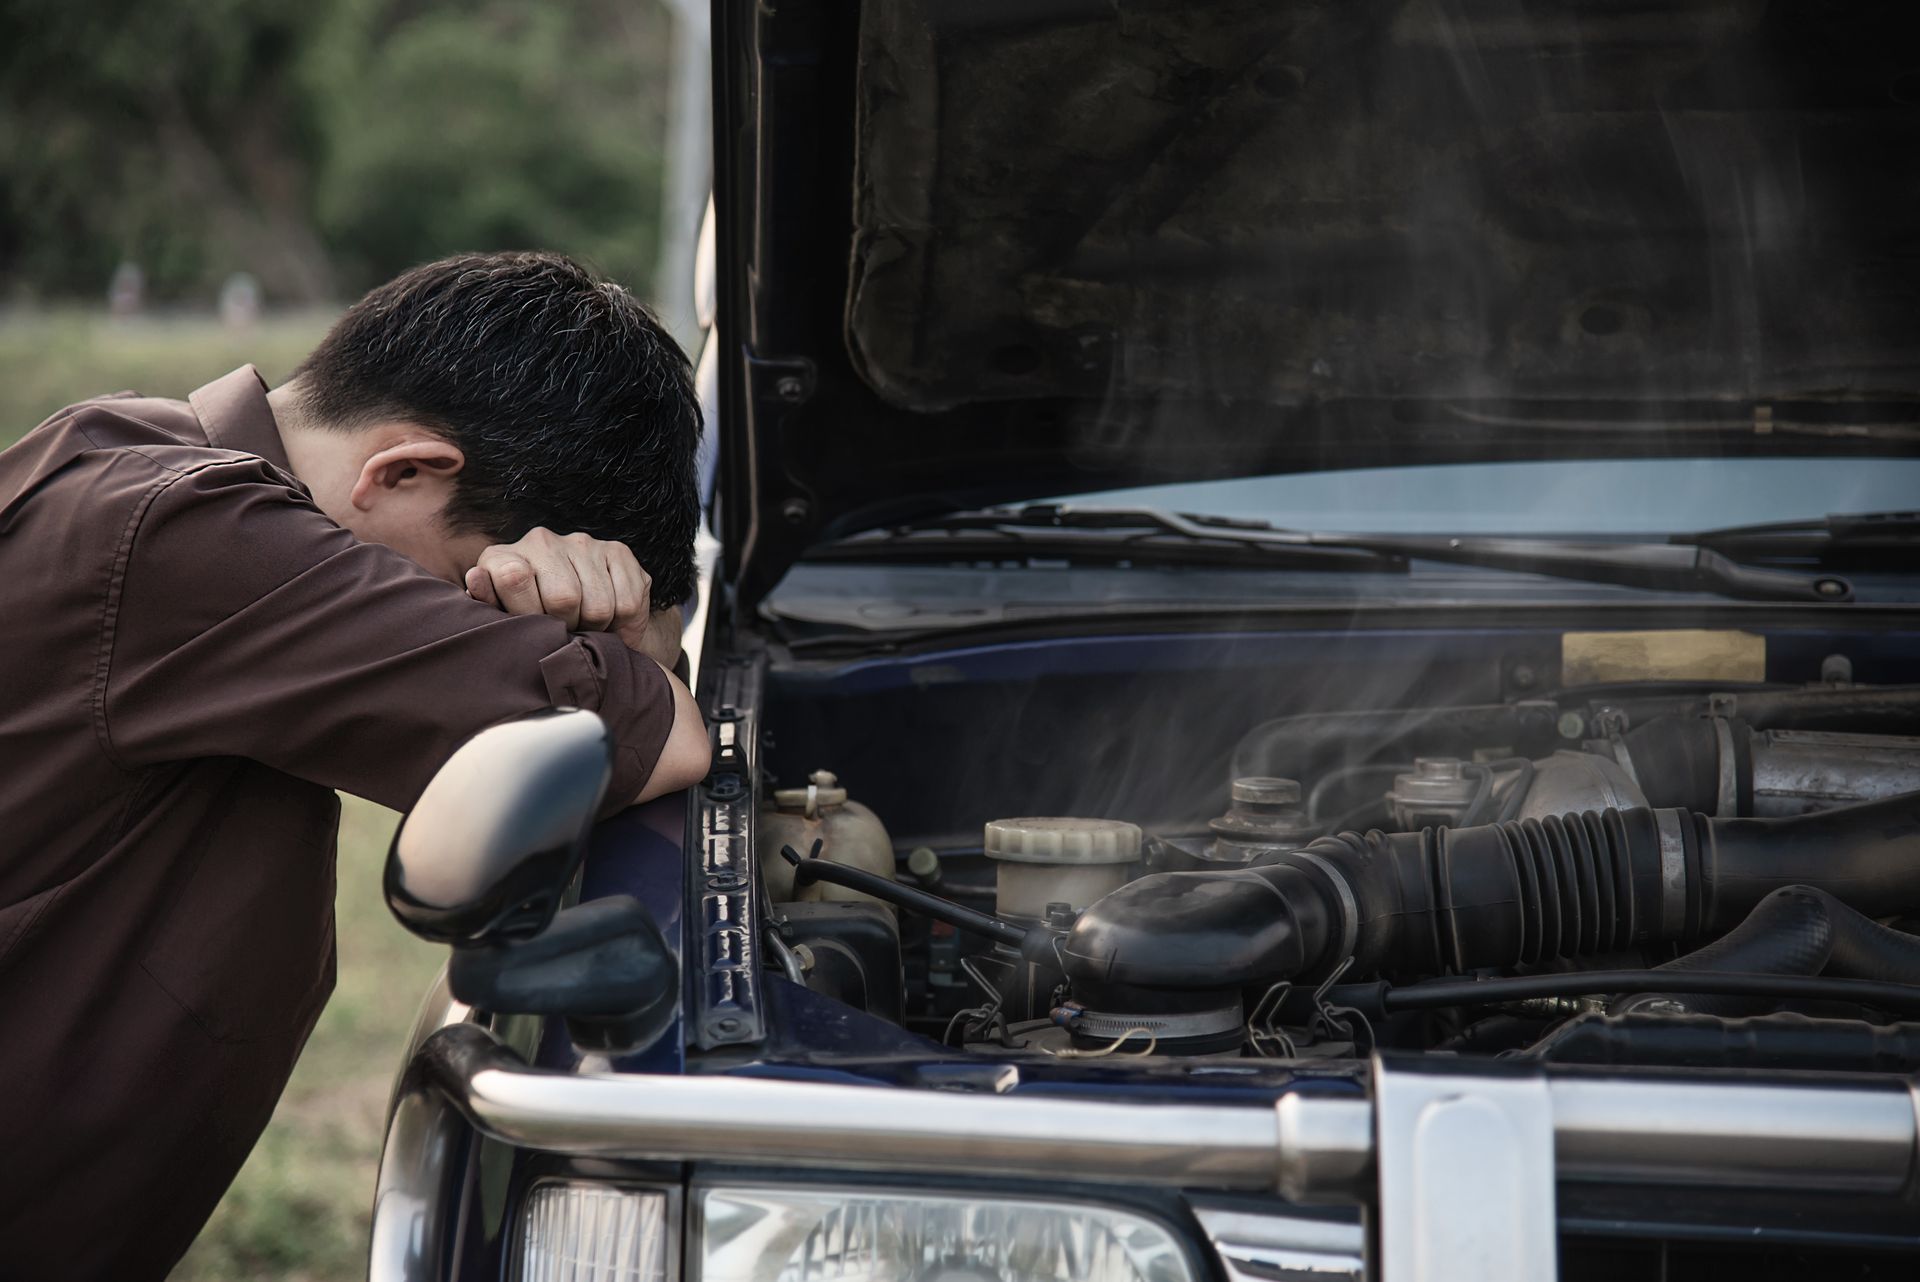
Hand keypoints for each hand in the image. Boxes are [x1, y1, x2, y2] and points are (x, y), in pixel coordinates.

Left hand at [465, 528, 678, 664]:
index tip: (535, 627)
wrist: (584, 620)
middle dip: (568, 626)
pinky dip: (621, 623)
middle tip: (566, 631)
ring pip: (598, 605)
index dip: (529, 614)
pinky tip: (609, 619)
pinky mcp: (618, 550)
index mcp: (504, 557)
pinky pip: (626, 602)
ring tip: (586, 626)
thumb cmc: (534, 623)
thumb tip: (476, 577)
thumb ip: (487, 604)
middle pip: (564, 598)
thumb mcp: (503, 621)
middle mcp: (541, 541)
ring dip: (596, 627)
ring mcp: (582, 543)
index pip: (514, 577)